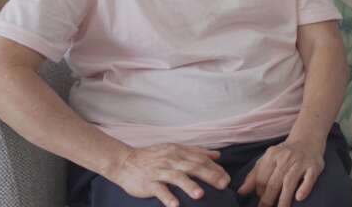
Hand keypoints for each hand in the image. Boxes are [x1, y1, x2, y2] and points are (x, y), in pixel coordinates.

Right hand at [105, 143, 230, 206]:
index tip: (227, 178)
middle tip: (223, 185)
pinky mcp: (148, 183)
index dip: (215, 168)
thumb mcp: (175, 150)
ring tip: (200, 195)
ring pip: (176, 177)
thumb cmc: (153, 157)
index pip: (201, 159)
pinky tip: (175, 205)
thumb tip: (216, 155)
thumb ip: (196, 152)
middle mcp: (171, 160)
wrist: (124, 162)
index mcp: (179, 152)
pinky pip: (159, 190)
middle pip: (193, 166)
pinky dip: (167, 197)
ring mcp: (159, 171)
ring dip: (189, 186)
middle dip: (209, 175)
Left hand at [238, 139, 324, 206]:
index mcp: (272, 155)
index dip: (259, 193)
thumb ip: (254, 176)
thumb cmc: (285, 153)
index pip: (262, 178)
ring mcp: (301, 161)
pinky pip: (309, 178)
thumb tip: (241, 192)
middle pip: (274, 182)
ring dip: (284, 199)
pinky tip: (299, 198)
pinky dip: (304, 188)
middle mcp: (286, 157)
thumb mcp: (268, 159)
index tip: (260, 203)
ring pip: (289, 182)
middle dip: (268, 200)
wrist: (308, 138)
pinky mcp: (314, 166)